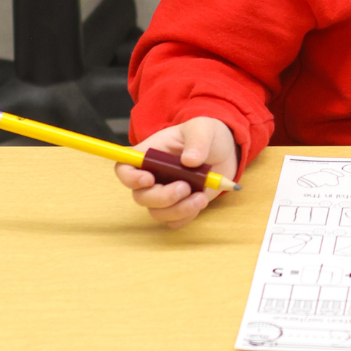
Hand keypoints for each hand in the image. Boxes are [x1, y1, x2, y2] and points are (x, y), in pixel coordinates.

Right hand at [116, 117, 238, 228]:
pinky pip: (174, 221)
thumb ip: (197, 141)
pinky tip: (201, 201)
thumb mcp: (203, 128)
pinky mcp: (179, 206)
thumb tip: (189, 161)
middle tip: (186, 188)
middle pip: (141, 196)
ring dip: (177, 210)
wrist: (225, 151)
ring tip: (201, 198)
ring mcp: (165, 192)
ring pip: (157, 213)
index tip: (149, 180)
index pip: (124, 168)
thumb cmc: (207, 135)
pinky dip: (186, 216)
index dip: (130, 178)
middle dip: (162, 197)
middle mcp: (153, 176)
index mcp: (150, 153)